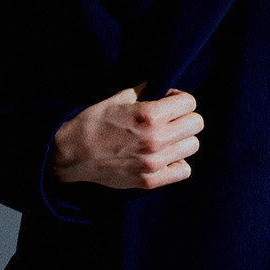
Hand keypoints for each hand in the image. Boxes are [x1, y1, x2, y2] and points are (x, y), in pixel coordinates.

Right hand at [49, 84, 203, 190]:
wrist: (73, 152)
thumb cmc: (95, 120)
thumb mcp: (120, 96)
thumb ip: (148, 89)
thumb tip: (167, 88)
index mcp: (150, 115)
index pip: (190, 102)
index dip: (180, 99)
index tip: (169, 102)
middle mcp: (156, 139)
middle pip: (196, 124)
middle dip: (185, 117)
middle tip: (170, 119)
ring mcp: (154, 162)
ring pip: (192, 146)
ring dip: (182, 139)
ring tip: (166, 137)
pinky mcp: (150, 180)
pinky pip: (184, 170)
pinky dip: (177, 162)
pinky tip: (164, 156)